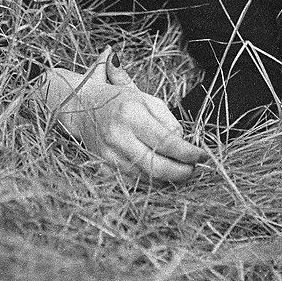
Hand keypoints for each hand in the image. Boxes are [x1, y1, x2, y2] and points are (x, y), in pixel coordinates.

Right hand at [43, 48, 204, 182]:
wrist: (81, 107)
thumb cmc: (117, 100)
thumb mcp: (145, 98)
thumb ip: (167, 119)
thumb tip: (182, 142)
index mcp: (130, 114)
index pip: (166, 142)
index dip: (187, 153)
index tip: (201, 155)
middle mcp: (118, 137)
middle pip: (156, 166)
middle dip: (180, 172)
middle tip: (193, 168)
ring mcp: (109, 156)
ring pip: (146, 178)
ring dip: (167, 178)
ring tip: (179, 169)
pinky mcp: (103, 168)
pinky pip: (133, 182)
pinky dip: (150, 181)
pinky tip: (159, 173)